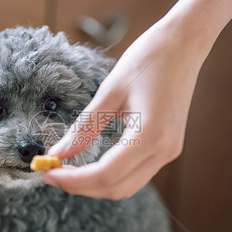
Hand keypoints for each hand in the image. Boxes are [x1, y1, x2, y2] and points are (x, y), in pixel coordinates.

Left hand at [42, 14, 214, 198]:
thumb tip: (57, 153)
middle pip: (117, 188)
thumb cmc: (148, 60)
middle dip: (82, 187)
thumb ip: (84, 127)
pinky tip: (90, 163)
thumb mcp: (110, 91)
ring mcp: (168, 151)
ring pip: (127, 185)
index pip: (106, 174)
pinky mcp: (167, 146)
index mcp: (151, 136)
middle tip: (51, 173)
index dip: (73, 179)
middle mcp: (164, 151)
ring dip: (96, 184)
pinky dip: (111, 174)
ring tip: (67, 170)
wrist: (184, 44)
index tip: (47, 172)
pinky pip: (136, 172)